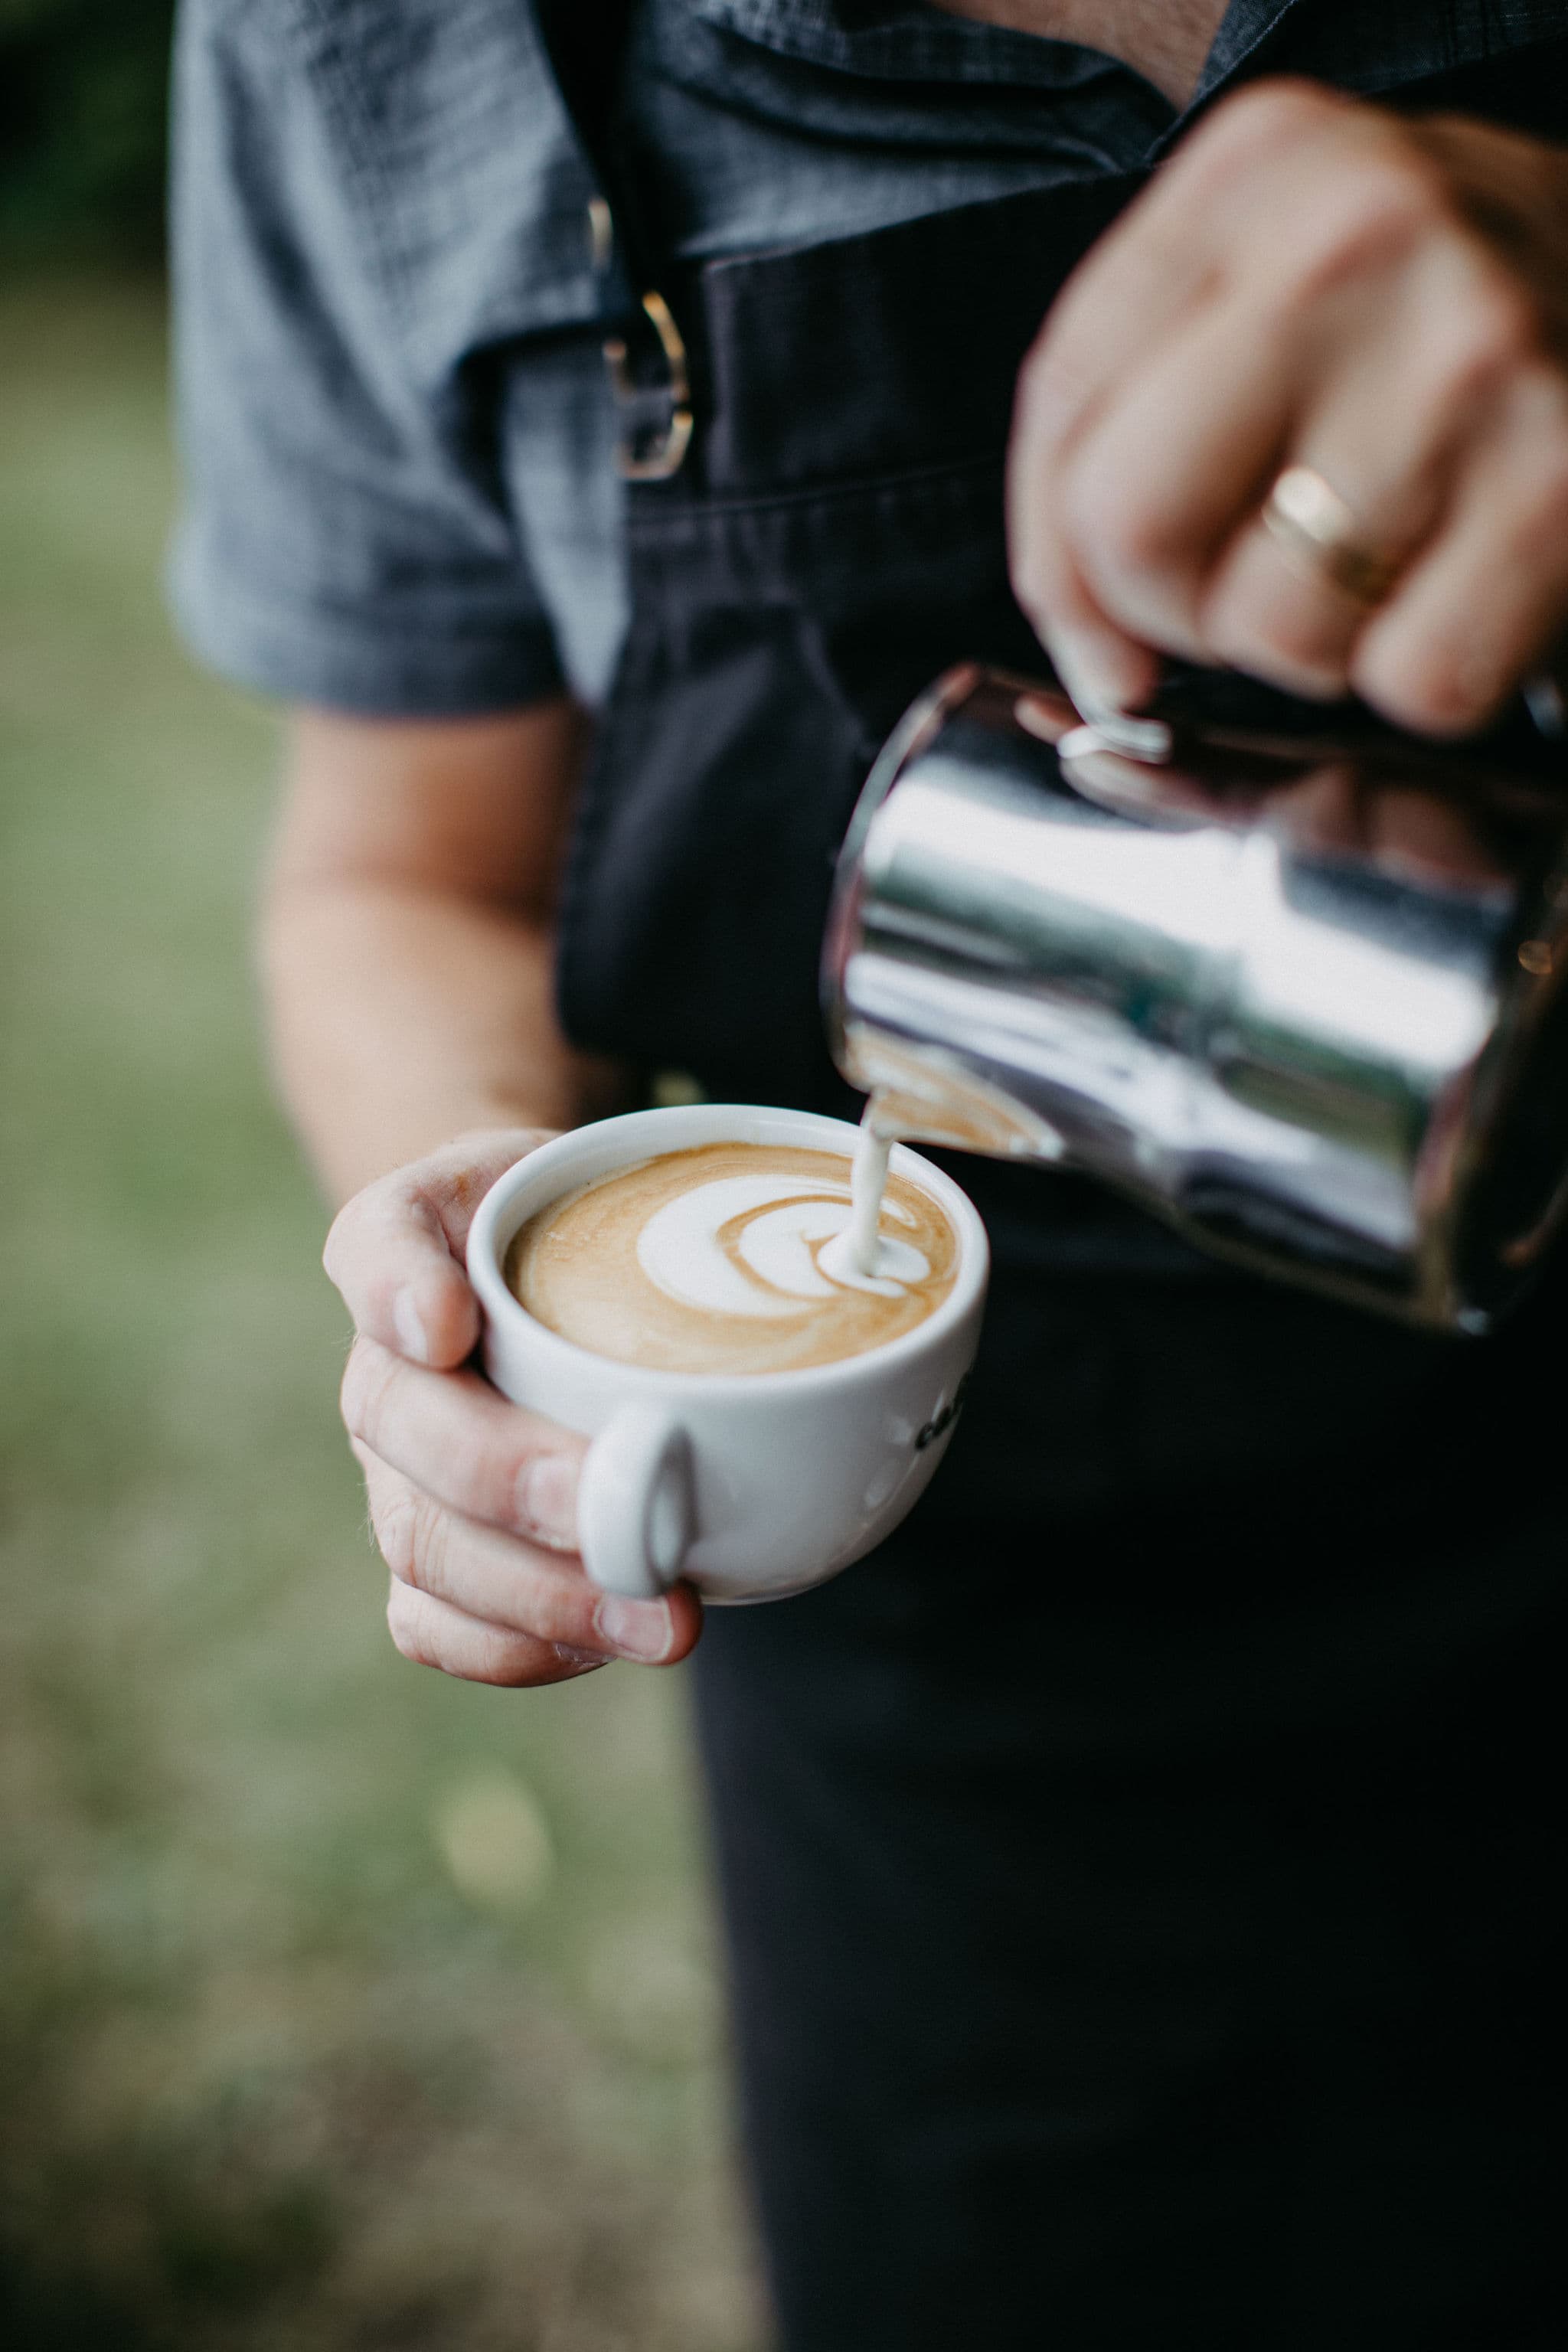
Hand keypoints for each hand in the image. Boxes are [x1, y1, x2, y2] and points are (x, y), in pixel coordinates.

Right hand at [324, 1130, 703, 1685]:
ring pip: (420, 1543)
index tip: (450, 1323)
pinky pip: (430, 1621)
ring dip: (539, 1595)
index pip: (375, 1241)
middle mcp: (385, 1359)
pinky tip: (602, 1645)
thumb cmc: (581, 1221)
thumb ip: (643, 1180)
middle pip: (404, 1426)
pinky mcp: (431, 1551)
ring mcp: (396, 1467)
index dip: (397, 1289)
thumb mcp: (603, 1166)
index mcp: (408, 1238)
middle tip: (633, 1520)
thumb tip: (713, 1282)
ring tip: (661, 1621)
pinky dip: (512, 1648)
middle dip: (517, 1483)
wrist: (545, 1273)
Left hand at [1008, 81, 1567, 735]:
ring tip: (1380, 561)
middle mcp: (1356, 243)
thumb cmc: (1434, 304)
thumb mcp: (1271, 275)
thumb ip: (1129, 411)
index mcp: (1257, 171)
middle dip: (1171, 608)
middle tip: (1244, 583)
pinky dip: (1429, 674)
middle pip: (1135, 531)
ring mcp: (1469, 362)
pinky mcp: (1561, 486)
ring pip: (1273, 632)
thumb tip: (1092, 652)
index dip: (1062, 561)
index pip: (1063, 414)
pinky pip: (1416, 680)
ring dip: (1310, 646)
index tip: (1105, 617)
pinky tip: (1460, 589)